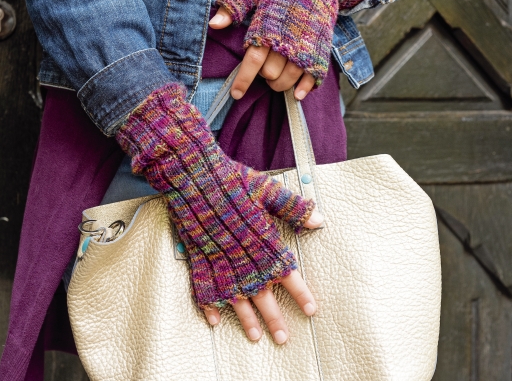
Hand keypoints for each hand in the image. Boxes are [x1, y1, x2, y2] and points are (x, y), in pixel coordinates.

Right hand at [116, 83, 324, 344]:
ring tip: (255, 336)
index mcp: (260, 236)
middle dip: (274, 316)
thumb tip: (319, 221)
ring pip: (233, 295)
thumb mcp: (267, 188)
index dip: (300, 292)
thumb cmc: (231, 178)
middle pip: (261, 292)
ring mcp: (217, 255)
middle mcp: (240, 252)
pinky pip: (202, 285)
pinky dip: (208, 304)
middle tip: (283, 338)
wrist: (192, 171)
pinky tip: (215, 320)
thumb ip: (293, 207)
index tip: (311, 310)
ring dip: (245, 318)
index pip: (285, 271)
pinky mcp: (197, 254)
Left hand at [214, 0, 372, 96]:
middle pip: (270, 74)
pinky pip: (313, 76)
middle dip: (262, 77)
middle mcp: (288, 38)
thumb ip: (235, 3)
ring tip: (274, 78)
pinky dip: (304, 88)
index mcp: (269, 24)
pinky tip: (296, 93)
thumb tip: (214, 24)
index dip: (243, 80)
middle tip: (261, 68)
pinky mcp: (322, 46)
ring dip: (279, 84)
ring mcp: (307, 44)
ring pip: (289, 79)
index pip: (253, 60)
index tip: (236, 94)